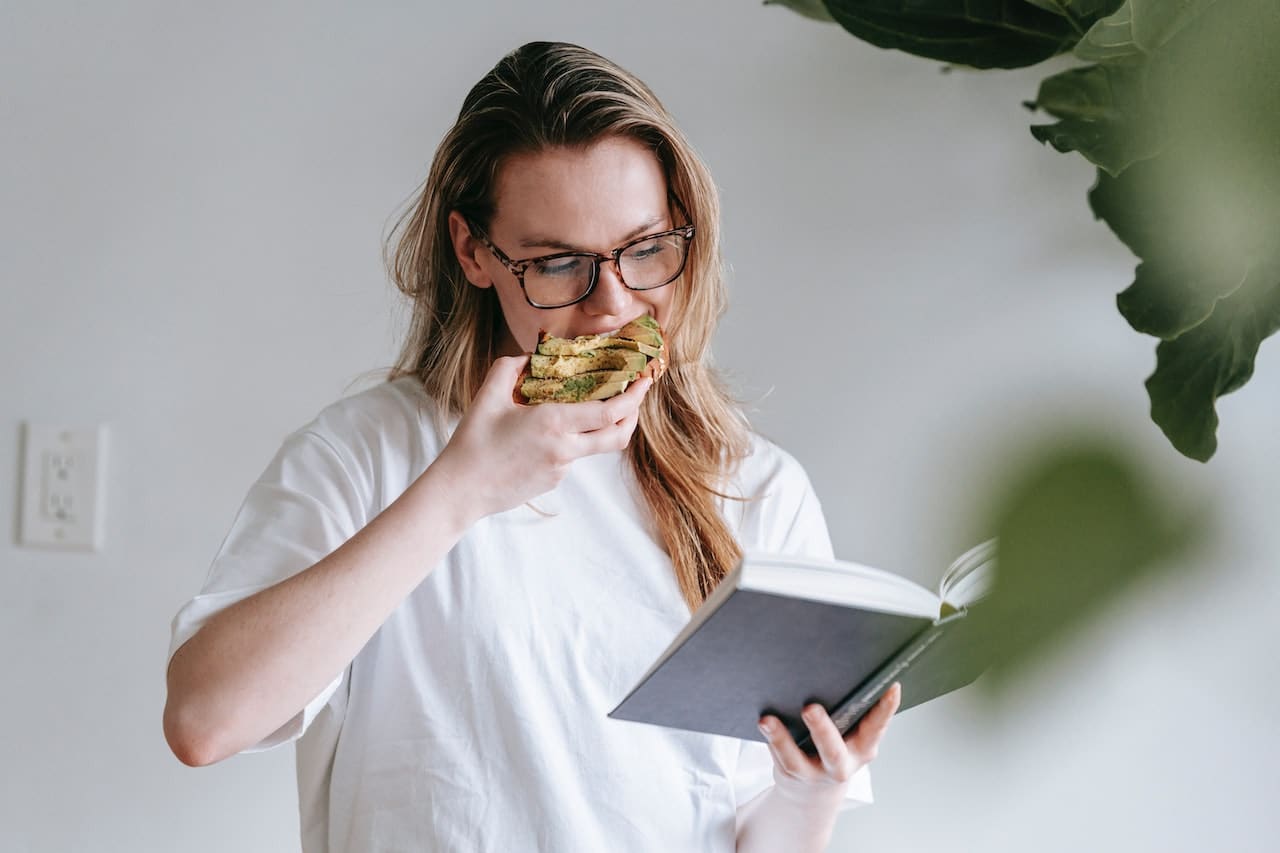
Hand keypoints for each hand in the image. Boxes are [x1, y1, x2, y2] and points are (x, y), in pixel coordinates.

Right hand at [430, 354, 652, 523]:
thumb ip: (511, 367)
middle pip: (616, 436)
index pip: (609, 412)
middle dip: (632, 415)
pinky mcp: (554, 481)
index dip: (633, 397)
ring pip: (591, 445)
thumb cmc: (472, 443)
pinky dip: (568, 441)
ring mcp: (561, 469)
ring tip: (584, 407)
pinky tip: (543, 435)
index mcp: (554, 424)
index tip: (644, 381)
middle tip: (634, 396)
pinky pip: (570, 457)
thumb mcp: (488, 396)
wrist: (461, 491)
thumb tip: (531, 357)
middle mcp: (565, 449)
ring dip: (596, 427)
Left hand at [758, 683, 901, 804]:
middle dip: (822, 730)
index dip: (886, 709)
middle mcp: (841, 764)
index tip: (891, 686)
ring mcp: (814, 772)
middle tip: (810, 708)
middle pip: (833, 751)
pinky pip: (778, 757)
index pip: (877, 727)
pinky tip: (763, 722)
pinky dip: (770, 739)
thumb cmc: (836, 749)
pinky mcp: (790, 773)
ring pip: (796, 759)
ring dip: (781, 739)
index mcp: (863, 748)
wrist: (814, 793)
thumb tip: (839, 668)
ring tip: (768, 720)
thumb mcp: (853, 737)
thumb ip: (853, 713)